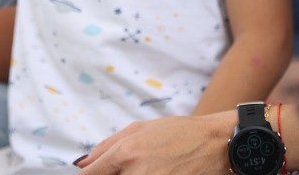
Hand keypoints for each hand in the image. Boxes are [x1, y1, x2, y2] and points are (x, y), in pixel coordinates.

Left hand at [77, 113, 231, 173]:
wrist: (215, 145)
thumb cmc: (179, 133)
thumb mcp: (140, 128)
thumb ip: (107, 145)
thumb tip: (84, 163)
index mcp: (126, 153)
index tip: (93, 173)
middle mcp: (135, 174)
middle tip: (126, 168)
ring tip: (145, 168)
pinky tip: (155, 173)